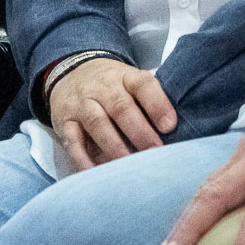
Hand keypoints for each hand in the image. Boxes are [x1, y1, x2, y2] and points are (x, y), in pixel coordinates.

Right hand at [49, 57, 176, 171]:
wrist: (70, 73)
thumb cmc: (112, 87)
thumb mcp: (131, 82)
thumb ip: (150, 101)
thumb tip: (179, 132)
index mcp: (126, 77)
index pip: (143, 85)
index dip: (157, 104)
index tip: (170, 126)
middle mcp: (103, 88)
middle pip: (120, 107)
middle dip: (139, 131)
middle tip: (155, 152)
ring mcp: (82, 104)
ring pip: (97, 123)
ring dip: (114, 146)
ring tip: (129, 166)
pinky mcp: (65, 121)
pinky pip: (72, 140)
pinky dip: (82, 157)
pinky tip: (93, 171)